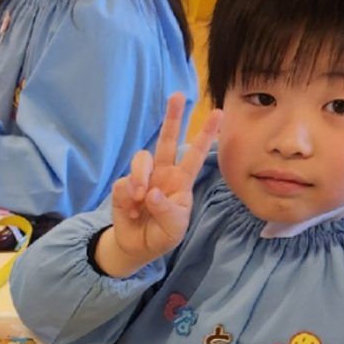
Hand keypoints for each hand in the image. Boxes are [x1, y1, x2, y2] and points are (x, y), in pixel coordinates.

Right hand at [97, 94, 219, 275]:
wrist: (137, 247)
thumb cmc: (163, 234)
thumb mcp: (174, 228)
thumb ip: (166, 210)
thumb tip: (149, 191)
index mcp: (180, 181)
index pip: (195, 154)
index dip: (206, 134)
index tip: (219, 113)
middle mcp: (162, 174)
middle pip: (166, 139)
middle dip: (173, 117)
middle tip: (177, 96)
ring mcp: (142, 178)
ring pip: (141, 158)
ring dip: (140, 177)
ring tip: (140, 199)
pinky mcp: (123, 186)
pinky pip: (124, 183)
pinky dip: (128, 198)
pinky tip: (132, 212)